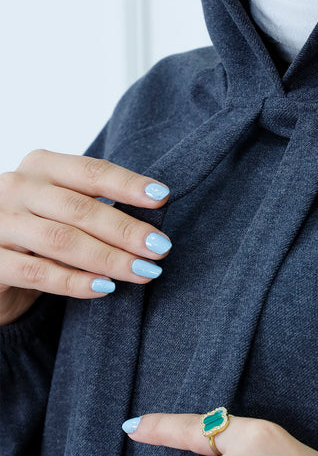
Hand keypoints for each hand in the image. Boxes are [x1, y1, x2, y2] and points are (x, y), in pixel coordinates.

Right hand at [0, 149, 172, 325]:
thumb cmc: (38, 234)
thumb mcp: (62, 209)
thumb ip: (95, 207)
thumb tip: (151, 225)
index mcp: (40, 167)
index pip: (90, 172)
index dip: (127, 184)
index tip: (162, 197)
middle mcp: (16, 188)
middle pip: (80, 209)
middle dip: (125, 230)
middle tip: (160, 247)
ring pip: (61, 240)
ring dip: (109, 258)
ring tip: (144, 271)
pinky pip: (38, 273)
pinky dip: (75, 282)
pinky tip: (105, 288)